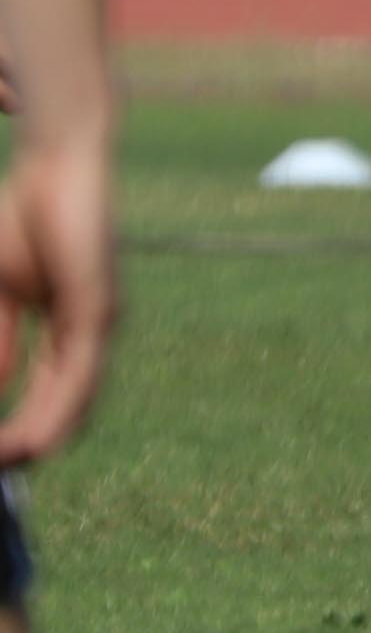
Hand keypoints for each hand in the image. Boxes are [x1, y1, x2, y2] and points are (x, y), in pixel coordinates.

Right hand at [0, 143, 115, 467]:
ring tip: (6, 466)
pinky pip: (81, 371)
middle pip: (64, 408)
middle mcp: (89, 333)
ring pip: (75, 401)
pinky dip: (57, 410)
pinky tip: (35, 441)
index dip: (18, 429)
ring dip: (38, 440)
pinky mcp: (99, 307)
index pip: (45, 394)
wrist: (58, 166)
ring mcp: (99, 322)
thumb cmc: (26, 219)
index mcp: (64, 329)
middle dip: (28, 446)